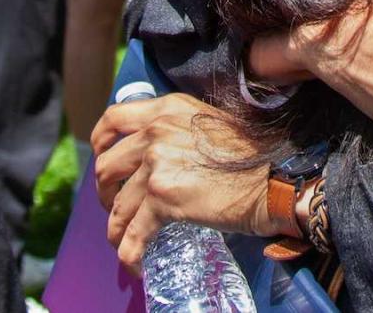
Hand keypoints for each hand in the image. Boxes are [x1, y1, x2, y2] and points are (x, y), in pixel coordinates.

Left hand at [92, 93, 281, 272]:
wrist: (273, 179)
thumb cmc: (251, 156)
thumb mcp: (210, 123)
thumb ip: (178, 129)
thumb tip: (156, 152)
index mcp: (168, 109)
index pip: (113, 118)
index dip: (99, 141)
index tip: (101, 157)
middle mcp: (157, 132)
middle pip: (106, 165)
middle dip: (104, 192)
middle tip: (116, 206)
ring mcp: (157, 164)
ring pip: (117, 205)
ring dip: (116, 227)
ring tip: (125, 240)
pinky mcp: (163, 198)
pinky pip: (134, 233)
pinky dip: (130, 252)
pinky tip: (135, 262)